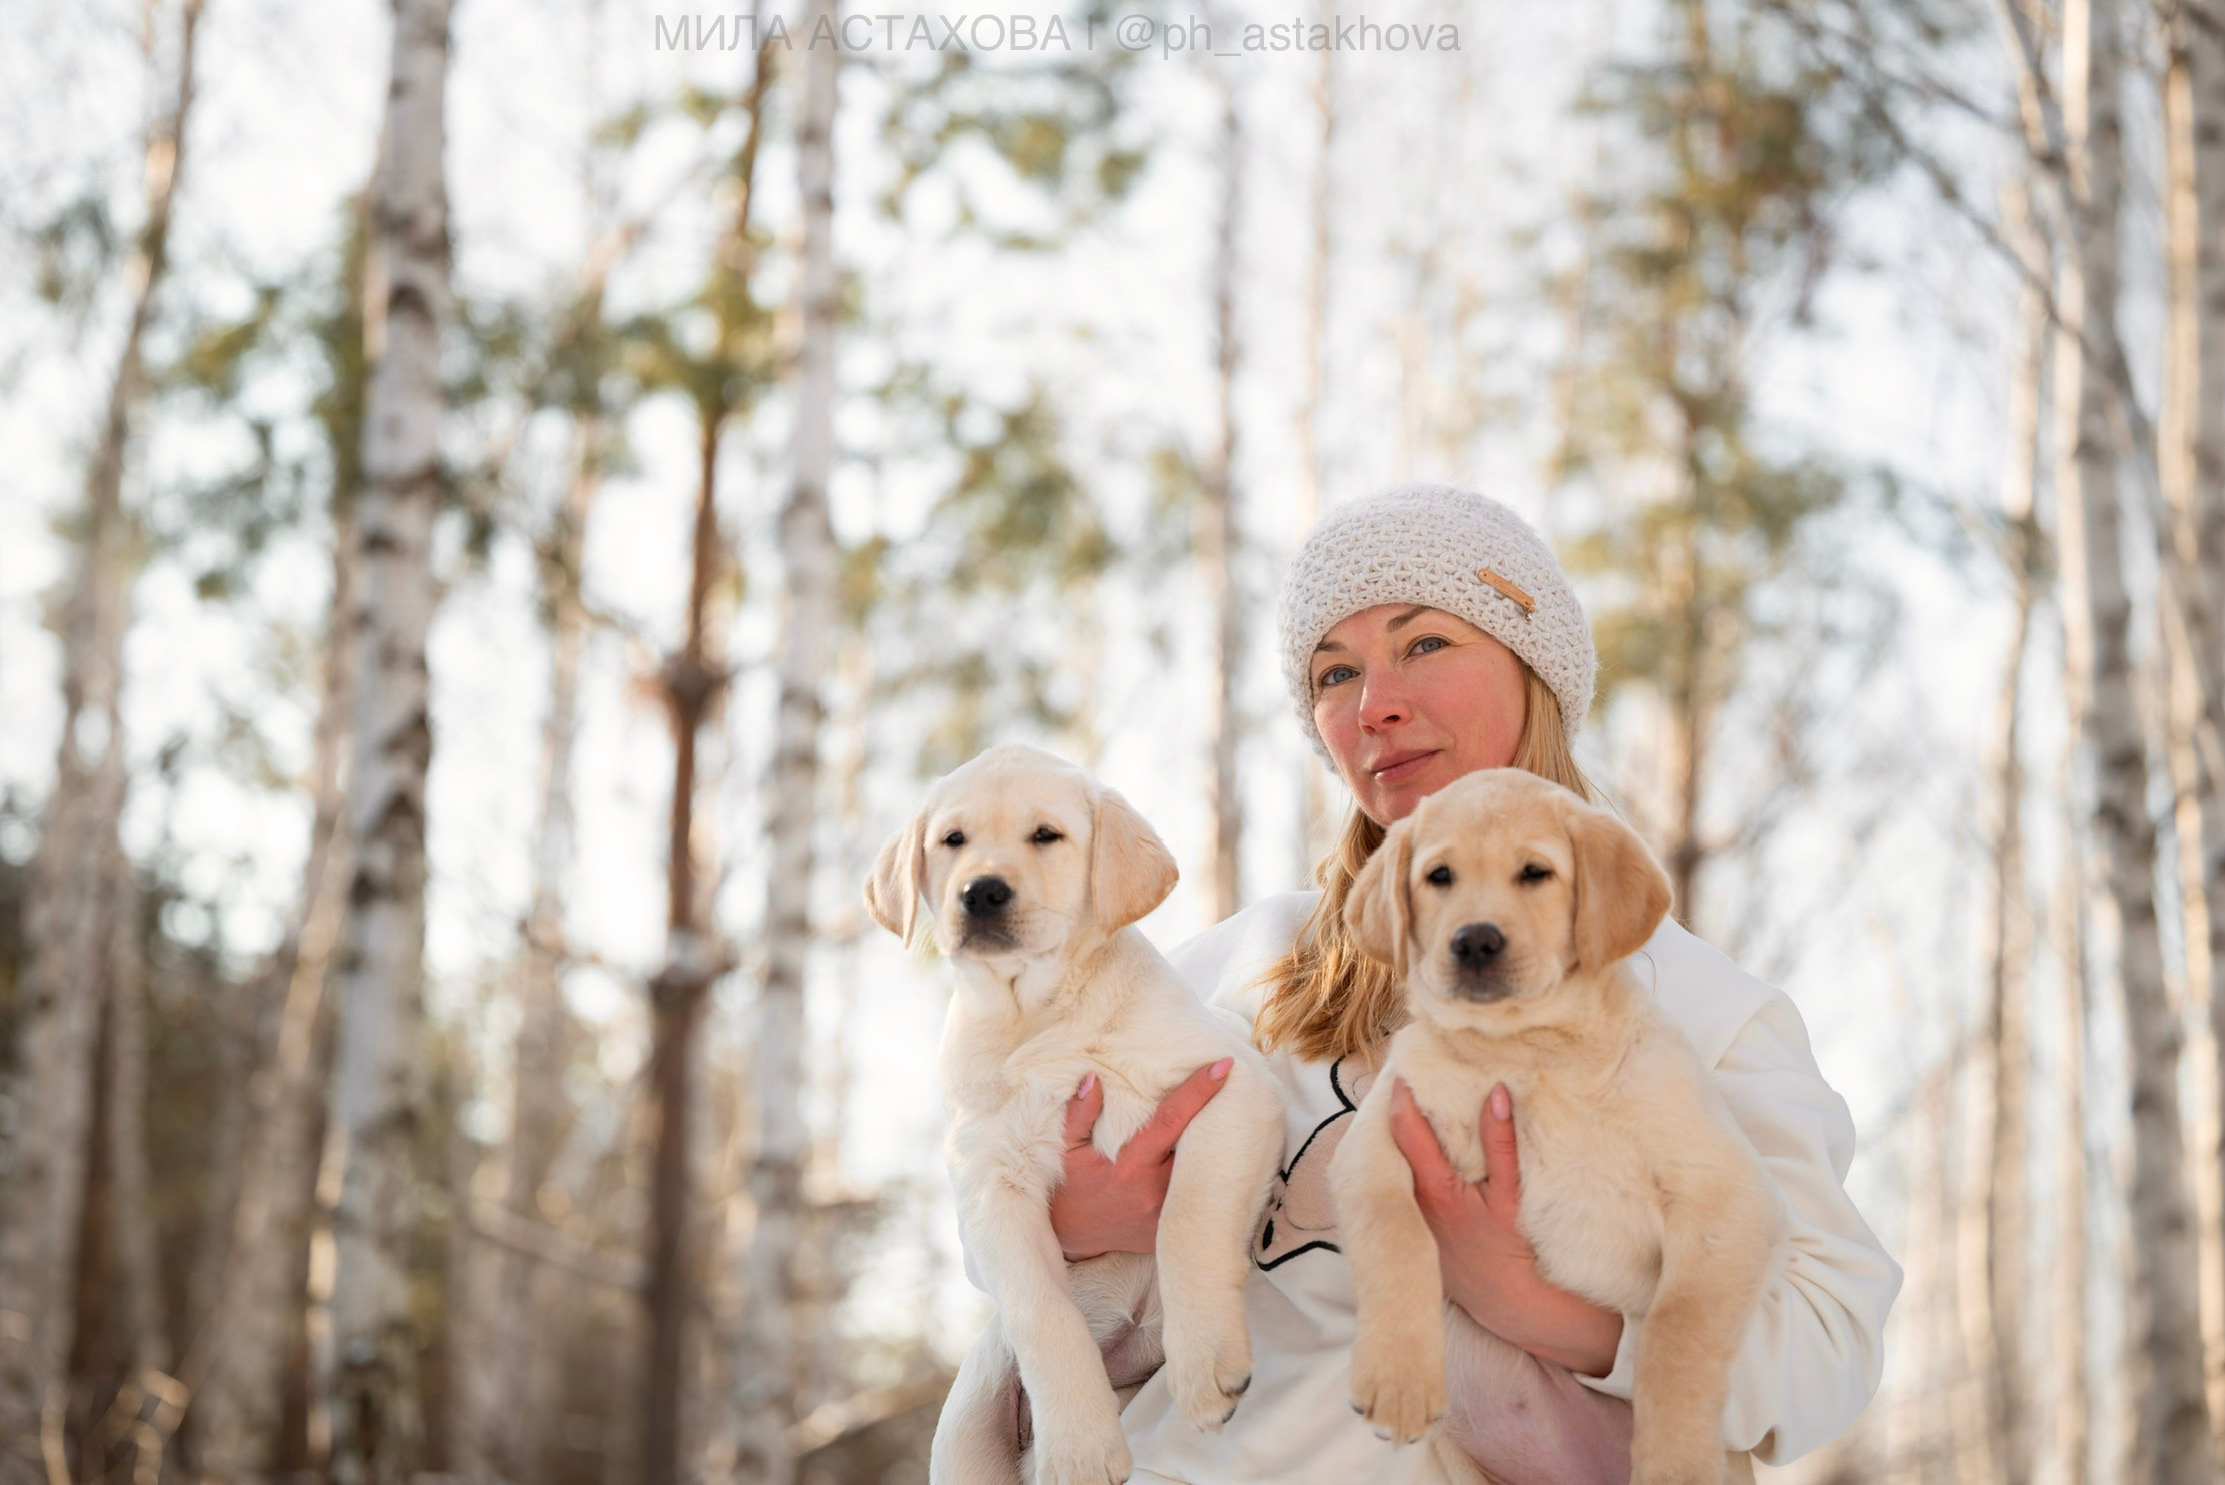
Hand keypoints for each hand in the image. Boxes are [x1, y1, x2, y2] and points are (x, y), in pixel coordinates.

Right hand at [1049, 1059, 1233, 1261]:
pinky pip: (1199, 1198)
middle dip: (1219, 1119)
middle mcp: (1156, 1192)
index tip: (1223, 1067)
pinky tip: (1216, 1161)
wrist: (1072, 1237)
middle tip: (1239, 1092)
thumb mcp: (1068, 1149)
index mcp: (1132, 1167)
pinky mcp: (1173, 1229)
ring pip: (1205, 1174)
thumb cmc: (1071, 1186)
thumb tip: (1092, 1079)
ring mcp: (1168, 1215)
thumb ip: (1080, 1114)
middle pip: (1200, 1147)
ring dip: (1215, 1149)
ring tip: (1229, 1122)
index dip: (1198, 1091)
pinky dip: (1206, 1178)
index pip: (1171, 1121)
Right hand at [1389, 1078, 1624, 1377]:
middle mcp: (1436, 1195)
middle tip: (1420, 1046)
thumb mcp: (1435, 1222)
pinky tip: (1500, 1093)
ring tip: (1459, 1054)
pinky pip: (1502, 1159)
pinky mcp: (1507, 1204)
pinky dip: (1499, 1124)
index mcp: (1416, 1197)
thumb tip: (1411, 1132)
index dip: (1393, 1101)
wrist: (1516, 1305)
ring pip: (1455, 1137)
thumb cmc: (1472, 1259)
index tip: (1397, 1065)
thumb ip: (1422, 1179)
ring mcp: (1471, 1198)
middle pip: (1417, 1132)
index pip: (1395, 1139)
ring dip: (1455, 1094)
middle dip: (1418, 1089)